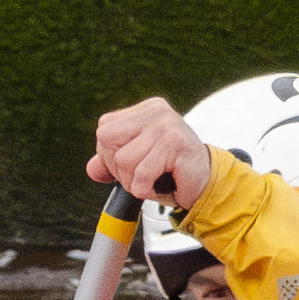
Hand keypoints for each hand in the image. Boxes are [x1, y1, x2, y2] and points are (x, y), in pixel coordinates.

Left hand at [88, 98, 210, 214]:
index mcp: (145, 111)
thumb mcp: (135, 166)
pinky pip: (141, 174)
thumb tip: (92, 168)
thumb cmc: (172, 173)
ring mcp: (166, 124)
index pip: (105, 128)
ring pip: (123, 160)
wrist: (206, 185)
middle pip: (107, 140)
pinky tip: (160, 184)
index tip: (132, 164)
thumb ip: (110, 164)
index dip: (109, 154)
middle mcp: (155, 112)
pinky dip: (145, 189)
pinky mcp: (175, 142)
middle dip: (118, 168)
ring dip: (134, 181)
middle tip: (142, 174)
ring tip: (154, 179)